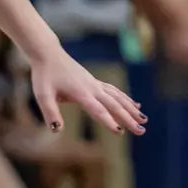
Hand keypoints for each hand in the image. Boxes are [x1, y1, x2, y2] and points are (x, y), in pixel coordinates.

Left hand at [29, 44, 146, 136]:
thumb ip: (50, 113)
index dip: (109, 122)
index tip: (120, 132)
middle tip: (142, 131)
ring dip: (132, 109)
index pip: (98, 110)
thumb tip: (57, 130)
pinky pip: (115, 91)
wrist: (48, 54)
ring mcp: (96, 84)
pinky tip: (135, 105)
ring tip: (144, 120)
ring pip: (119, 98)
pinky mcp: (96, 82)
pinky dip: (127, 99)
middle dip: (129, 119)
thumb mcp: (42, 95)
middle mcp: (93, 89)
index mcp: (81, 93)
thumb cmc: (44, 75)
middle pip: (115, 105)